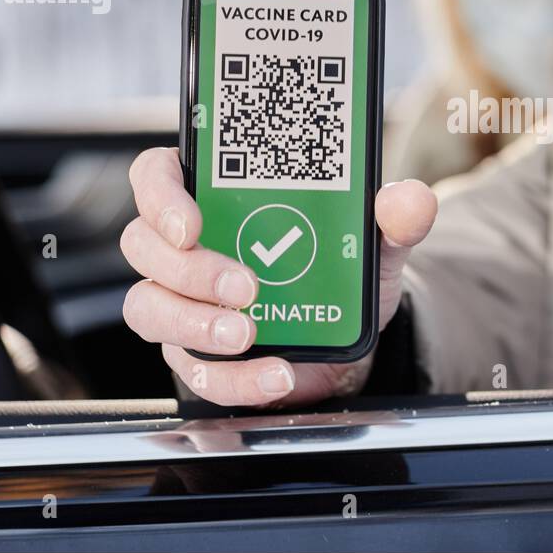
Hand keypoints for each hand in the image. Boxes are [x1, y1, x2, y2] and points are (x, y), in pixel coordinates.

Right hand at [119, 147, 436, 406]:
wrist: (350, 333)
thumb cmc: (340, 267)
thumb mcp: (374, 238)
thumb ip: (393, 215)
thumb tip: (409, 203)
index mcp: (215, 195)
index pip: (156, 176)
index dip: (161, 196)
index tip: (192, 223)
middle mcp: (186, 246)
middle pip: (143, 245)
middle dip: (191, 270)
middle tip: (245, 286)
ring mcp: (182, 301)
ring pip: (150, 308)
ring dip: (195, 325)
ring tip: (246, 334)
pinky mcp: (196, 353)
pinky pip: (193, 369)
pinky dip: (234, 377)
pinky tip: (276, 374)